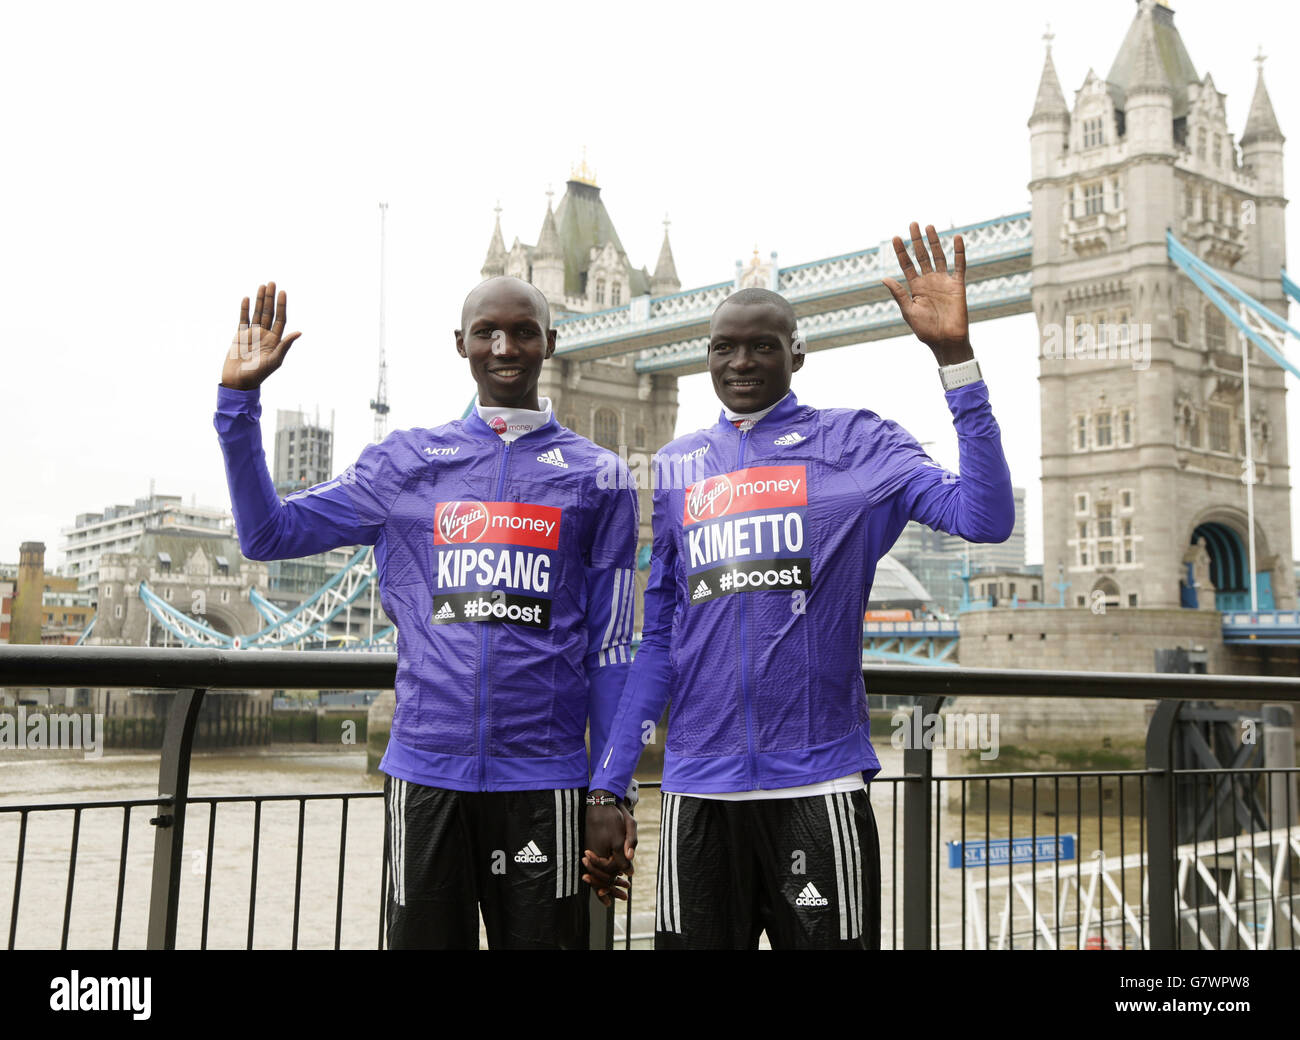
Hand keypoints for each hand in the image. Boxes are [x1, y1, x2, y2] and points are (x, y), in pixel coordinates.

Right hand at [221, 282, 301, 389]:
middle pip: (269, 312)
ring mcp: (252, 334)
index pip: (280, 319)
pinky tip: (246, 298)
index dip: (282, 306)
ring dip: (259, 299)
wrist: (239, 381)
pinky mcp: (240, 335)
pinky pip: (243, 319)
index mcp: (275, 341)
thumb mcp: (274, 360)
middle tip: (272, 283)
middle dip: (271, 298)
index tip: (282, 292)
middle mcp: (265, 335)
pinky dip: (244, 309)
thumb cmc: (258, 374)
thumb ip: (285, 345)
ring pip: (257, 313)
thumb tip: (299, 332)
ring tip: (262, 286)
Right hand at [583, 800, 636, 906]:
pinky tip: (614, 871)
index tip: (626, 892)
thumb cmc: (611, 819)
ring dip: (609, 880)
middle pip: (601, 877)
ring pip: (599, 870)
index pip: (607, 876)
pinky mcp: (592, 844)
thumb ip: (624, 857)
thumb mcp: (621, 838)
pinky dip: (606, 869)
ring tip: (621, 887)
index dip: (617, 885)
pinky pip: (598, 862)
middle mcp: (591, 855)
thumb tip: (630, 872)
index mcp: (598, 855)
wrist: (599, 801)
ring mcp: (590, 849)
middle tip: (624, 897)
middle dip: (613, 888)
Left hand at [881, 222, 973, 365]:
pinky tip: (957, 238)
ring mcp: (943, 281)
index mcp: (915, 287)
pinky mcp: (957, 285)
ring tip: (929, 226)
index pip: (907, 265)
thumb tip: (884, 278)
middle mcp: (929, 281)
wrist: (945, 341)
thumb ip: (898, 294)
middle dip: (916, 240)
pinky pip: (959, 265)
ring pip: (938, 256)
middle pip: (922, 256)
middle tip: (913, 224)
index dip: (901, 251)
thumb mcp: (908, 311)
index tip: (895, 238)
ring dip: (934, 241)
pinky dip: (959, 252)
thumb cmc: (925, 330)